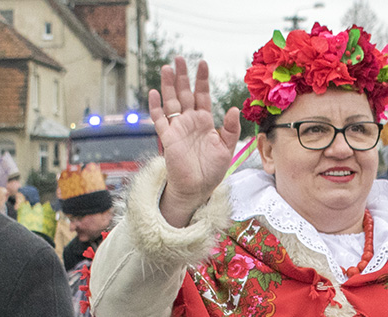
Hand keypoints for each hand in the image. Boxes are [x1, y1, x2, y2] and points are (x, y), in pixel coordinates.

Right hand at [149, 56, 240, 226]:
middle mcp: (190, 121)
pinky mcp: (168, 137)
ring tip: (167, 67)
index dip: (202, 80)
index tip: (202, 63)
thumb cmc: (212, 170)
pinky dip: (156, 106)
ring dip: (168, 85)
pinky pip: (159, 119)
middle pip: (184, 93)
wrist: (197, 187)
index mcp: (205, 121)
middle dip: (182, 76)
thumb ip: (230, 128)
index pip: (202, 95)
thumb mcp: (227, 148)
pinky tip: (154, 92)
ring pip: (171, 102)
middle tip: (179, 58)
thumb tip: (233, 108)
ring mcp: (177, 128)